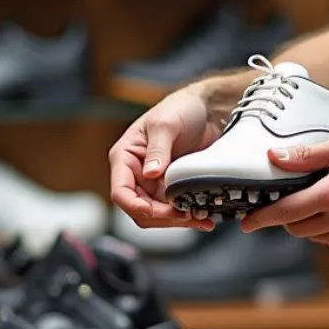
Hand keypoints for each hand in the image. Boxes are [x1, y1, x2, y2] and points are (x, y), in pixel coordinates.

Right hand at [108, 88, 218, 230]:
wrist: (208, 108)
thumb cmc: (181, 107)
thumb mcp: (166, 125)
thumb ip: (158, 149)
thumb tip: (150, 174)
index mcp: (125, 157)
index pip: (121, 191)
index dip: (136, 206)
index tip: (158, 212)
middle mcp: (136, 173)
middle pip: (139, 209)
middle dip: (161, 217)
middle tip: (186, 215)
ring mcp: (154, 182)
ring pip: (157, 214)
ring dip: (176, 221)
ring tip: (199, 218)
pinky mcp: (172, 187)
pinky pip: (174, 209)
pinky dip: (186, 215)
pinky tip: (202, 215)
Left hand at [240, 133, 328, 249]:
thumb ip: (306, 155)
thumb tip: (276, 157)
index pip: (286, 212)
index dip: (262, 218)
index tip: (248, 222)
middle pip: (297, 228)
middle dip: (288, 215)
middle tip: (294, 198)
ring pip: (315, 237)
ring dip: (310, 222)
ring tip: (326, 199)